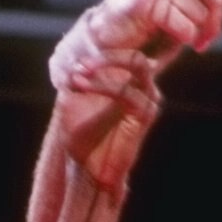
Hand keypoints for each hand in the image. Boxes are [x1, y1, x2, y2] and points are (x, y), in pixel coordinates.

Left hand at [49, 47, 164, 195]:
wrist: (89, 167)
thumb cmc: (82, 134)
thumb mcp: (73, 98)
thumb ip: (77, 76)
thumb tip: (74, 57)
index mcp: (129, 83)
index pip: (126, 54)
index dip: (101, 53)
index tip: (75, 63)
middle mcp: (143, 89)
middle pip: (136, 57)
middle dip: (107, 56)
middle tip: (81, 64)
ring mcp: (147, 101)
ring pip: (135, 68)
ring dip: (102, 69)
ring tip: (77, 77)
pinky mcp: (145, 116)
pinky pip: (129, 91)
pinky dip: (104, 85)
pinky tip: (82, 86)